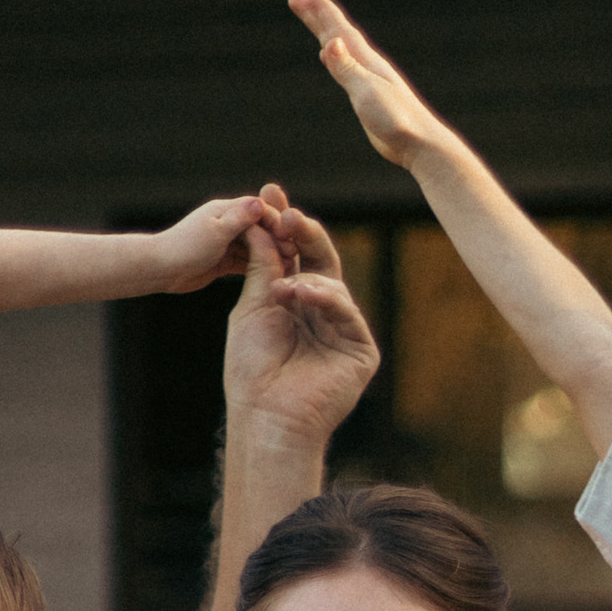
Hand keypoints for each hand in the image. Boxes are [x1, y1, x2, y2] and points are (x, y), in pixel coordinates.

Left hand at [148, 191, 279, 293]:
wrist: (159, 269)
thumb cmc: (184, 248)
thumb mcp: (215, 232)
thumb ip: (239, 218)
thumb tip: (260, 202)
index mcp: (226, 210)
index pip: (260, 210)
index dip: (277, 223)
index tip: (290, 239)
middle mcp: (228, 223)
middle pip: (261, 229)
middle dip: (277, 241)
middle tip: (292, 256)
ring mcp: (226, 242)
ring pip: (256, 247)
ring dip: (271, 256)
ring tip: (286, 269)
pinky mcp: (222, 261)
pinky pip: (246, 262)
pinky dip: (259, 268)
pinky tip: (272, 280)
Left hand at [220, 204, 378, 461]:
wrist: (264, 416)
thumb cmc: (251, 370)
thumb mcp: (254, 307)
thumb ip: (264, 267)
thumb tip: (261, 222)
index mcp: (295, 302)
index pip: (294, 254)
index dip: (284, 225)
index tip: (270, 194)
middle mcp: (321, 312)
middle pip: (320, 261)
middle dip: (303, 233)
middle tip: (287, 213)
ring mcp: (343, 330)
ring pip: (334, 283)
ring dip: (307, 275)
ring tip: (281, 286)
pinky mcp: (360, 350)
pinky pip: (347, 313)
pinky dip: (323, 299)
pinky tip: (298, 296)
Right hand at [289, 0, 449, 169]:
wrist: (419, 143)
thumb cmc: (397, 119)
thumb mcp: (367, 92)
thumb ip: (347, 69)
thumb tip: (329, 43)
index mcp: (366, 61)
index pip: (339, 30)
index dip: (321, 12)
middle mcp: (366, 64)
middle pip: (337, 33)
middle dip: (317, 16)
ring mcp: (367, 78)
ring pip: (340, 47)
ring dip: (324, 32)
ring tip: (313, 20)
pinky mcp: (366, 94)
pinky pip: (343, 66)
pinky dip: (333, 57)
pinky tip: (328, 55)